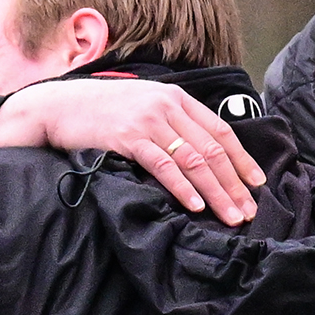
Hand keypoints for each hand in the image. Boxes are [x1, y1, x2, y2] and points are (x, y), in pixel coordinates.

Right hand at [0, 79, 264, 224]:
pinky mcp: (127, 137)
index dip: (242, 159)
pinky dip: (182, 188)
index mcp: (175, 98)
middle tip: (249, 211)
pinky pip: (163, 166)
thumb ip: (171, 123)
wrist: (57, 106)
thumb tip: (200, 153)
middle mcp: (166, 106)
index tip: (257, 184)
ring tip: (230, 216)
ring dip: (217, 192)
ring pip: (194, 161)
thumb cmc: (101, 112)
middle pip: (212, 150)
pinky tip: (195, 207)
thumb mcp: (142, 107)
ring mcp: (147, 121)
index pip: (220, 130)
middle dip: (234, 184)